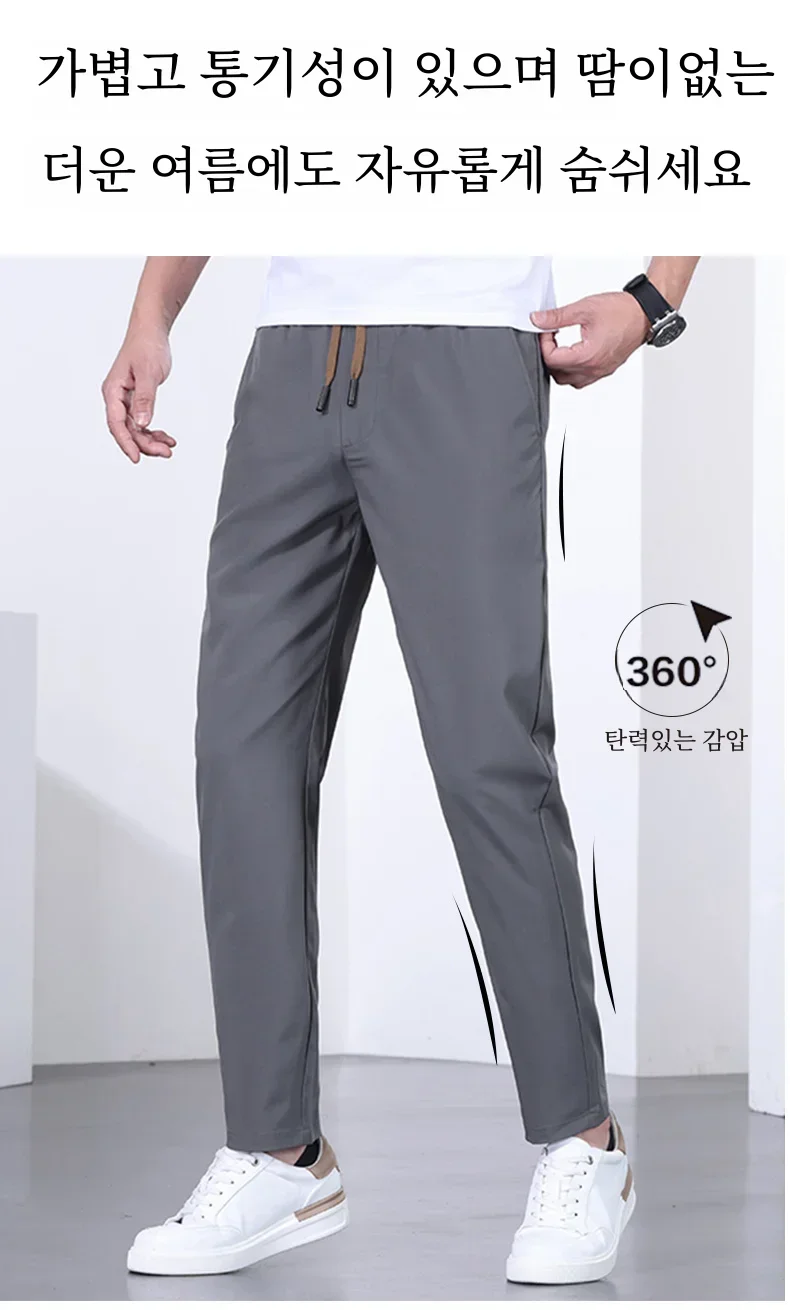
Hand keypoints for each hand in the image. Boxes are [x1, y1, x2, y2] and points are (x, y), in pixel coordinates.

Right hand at [102, 322, 175, 462]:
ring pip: (135, 429)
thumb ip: (145, 399)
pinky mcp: (135, 399)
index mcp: (112, 391)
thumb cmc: (147, 347)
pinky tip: (167, 437)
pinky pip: (142, 421)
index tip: (136, 458)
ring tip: (169, 447)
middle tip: (166, 452)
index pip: (116, 423)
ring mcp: (125, 400)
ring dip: (151, 440)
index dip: (126, 442)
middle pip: (126, 430)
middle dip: (145, 444)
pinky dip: (153, 431)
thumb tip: (142, 423)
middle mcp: (115, 398)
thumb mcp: (148, 373)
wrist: (151, 332)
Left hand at [531, 292, 649, 388]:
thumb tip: (538, 320)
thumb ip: (557, 317)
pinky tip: (573, 353)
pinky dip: (573, 370)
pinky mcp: (605, 370)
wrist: (645, 314)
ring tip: (561, 346)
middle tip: (551, 338)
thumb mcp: (584, 309)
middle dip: (549, 357)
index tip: (546, 330)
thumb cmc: (622, 311)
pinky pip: (582, 380)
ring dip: (560, 366)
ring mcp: (600, 372)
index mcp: (587, 356)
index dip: (543, 344)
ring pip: (569, 381)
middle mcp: (593, 369)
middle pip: (557, 374)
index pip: (551, 360)